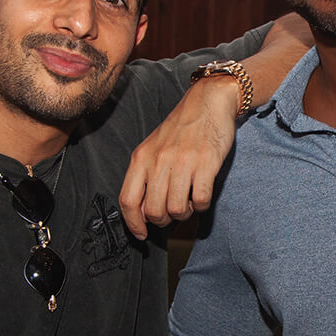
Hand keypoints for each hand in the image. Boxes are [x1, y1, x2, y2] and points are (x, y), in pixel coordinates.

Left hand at [119, 75, 243, 237]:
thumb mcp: (153, 148)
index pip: (128, 200)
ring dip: (184, 213)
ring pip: (176, 209)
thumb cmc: (181, 128)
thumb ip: (146, 176)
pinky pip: (201, 200)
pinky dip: (202, 205)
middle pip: (153, 211)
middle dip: (164, 221)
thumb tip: (144, 211)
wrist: (208, 101)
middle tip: (173, 212)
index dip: (133, 224)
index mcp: (141, 158)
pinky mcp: (206, 163)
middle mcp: (159, 161)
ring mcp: (183, 162)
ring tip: (189, 202)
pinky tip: (202, 194)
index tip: (142, 234)